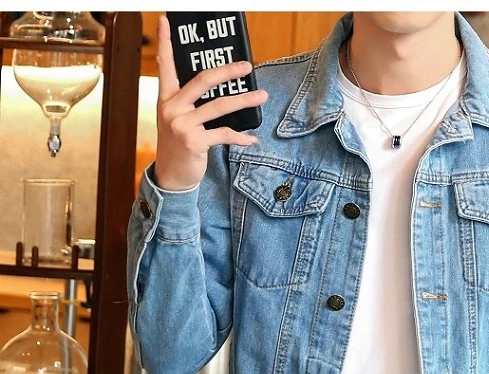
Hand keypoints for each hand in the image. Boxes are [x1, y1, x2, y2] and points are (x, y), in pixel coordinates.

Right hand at [153, 14, 268, 191]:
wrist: (171, 177)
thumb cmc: (178, 146)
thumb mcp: (177, 120)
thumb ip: (189, 103)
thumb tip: (218, 89)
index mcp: (166, 98)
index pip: (166, 64)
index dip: (166, 42)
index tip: (168, 20)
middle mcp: (172, 108)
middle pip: (203, 80)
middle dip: (227, 71)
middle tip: (247, 67)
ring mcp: (182, 125)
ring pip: (219, 106)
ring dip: (244, 100)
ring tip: (262, 96)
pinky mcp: (194, 142)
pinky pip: (223, 134)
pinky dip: (240, 137)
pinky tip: (252, 139)